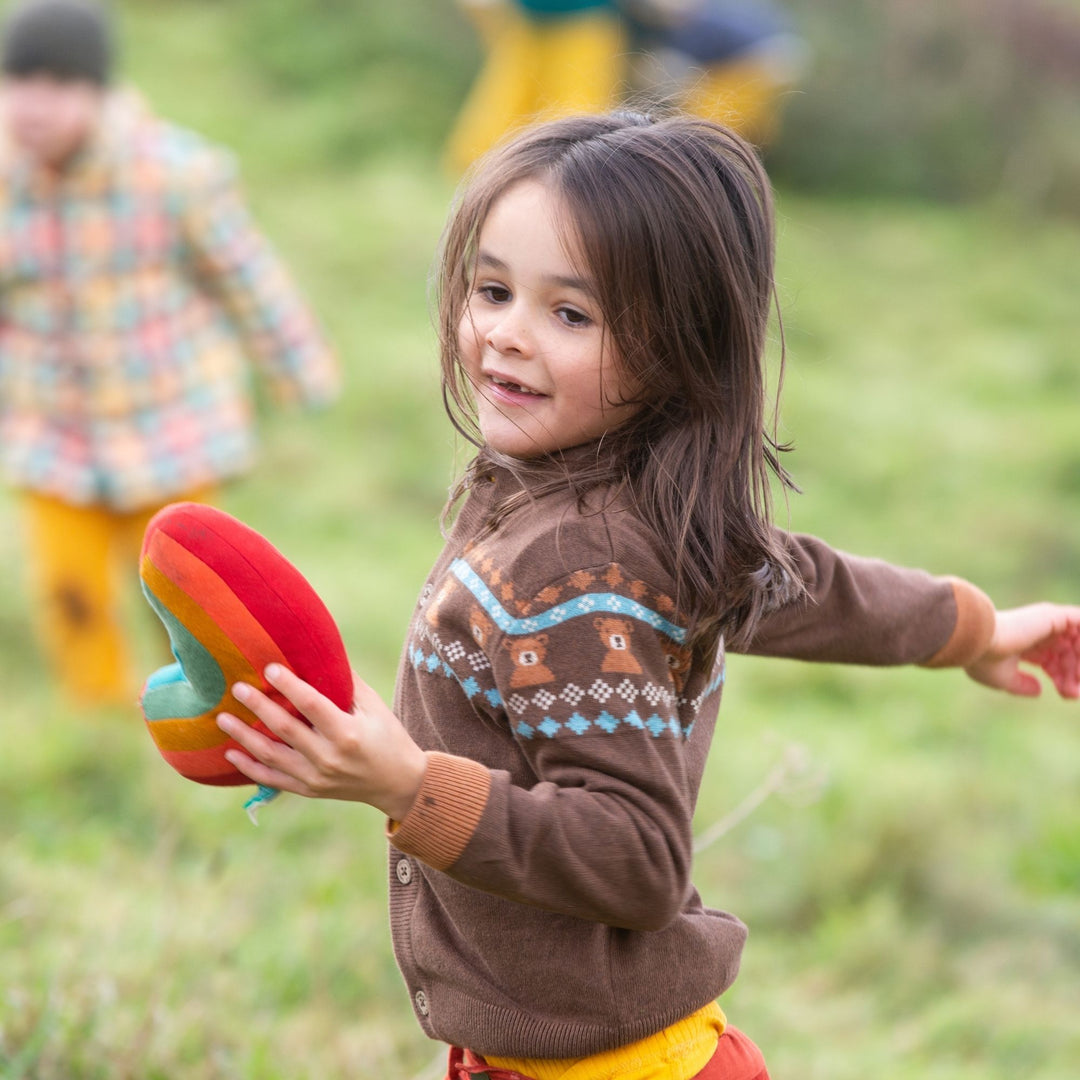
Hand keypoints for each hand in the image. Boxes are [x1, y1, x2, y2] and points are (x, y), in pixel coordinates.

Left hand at [216, 664, 427, 820]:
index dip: (289, 686)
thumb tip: (322, 654)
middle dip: (259, 707)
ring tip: (222, 718)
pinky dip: (249, 768)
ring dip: (244, 737)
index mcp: (348, 734)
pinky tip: (231, 754)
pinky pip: (273, 780)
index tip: (270, 668)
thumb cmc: (389, 737)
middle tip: (237, 688)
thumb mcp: (375, 708)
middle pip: (286, 730)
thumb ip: (348, 684)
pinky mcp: (309, 790)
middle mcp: (329, 757)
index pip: (312, 705)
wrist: (398, 783)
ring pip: (272, 756)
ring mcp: (317, 777)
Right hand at [965, 603, 1079, 698]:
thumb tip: (1039, 690)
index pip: (1052, 662)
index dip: (1062, 679)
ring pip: (1077, 640)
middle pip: (1067, 654)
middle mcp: (1036, 632)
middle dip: (1074, 674)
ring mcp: (1045, 622)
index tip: (1068, 695)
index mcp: (1024, 645)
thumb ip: (1021, 685)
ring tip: (1079, 676)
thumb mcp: (1003, 679)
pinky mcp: (1053, 616)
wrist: (976, 640)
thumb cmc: (983, 660)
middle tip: (1075, 692)